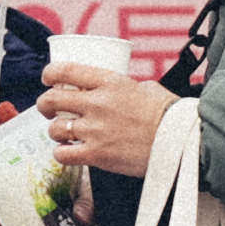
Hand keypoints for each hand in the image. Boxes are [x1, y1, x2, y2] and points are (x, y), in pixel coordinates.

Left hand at [38, 69, 176, 178]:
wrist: (181, 140)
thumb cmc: (168, 115)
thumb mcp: (146, 89)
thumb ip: (124, 88)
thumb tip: (113, 91)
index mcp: (110, 82)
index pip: (66, 70)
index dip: (49, 74)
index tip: (47, 80)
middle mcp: (98, 103)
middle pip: (51, 100)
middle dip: (44, 105)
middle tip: (48, 110)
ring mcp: (95, 129)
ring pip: (54, 129)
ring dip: (56, 133)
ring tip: (65, 135)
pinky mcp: (96, 154)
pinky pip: (62, 154)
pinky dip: (61, 154)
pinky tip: (69, 152)